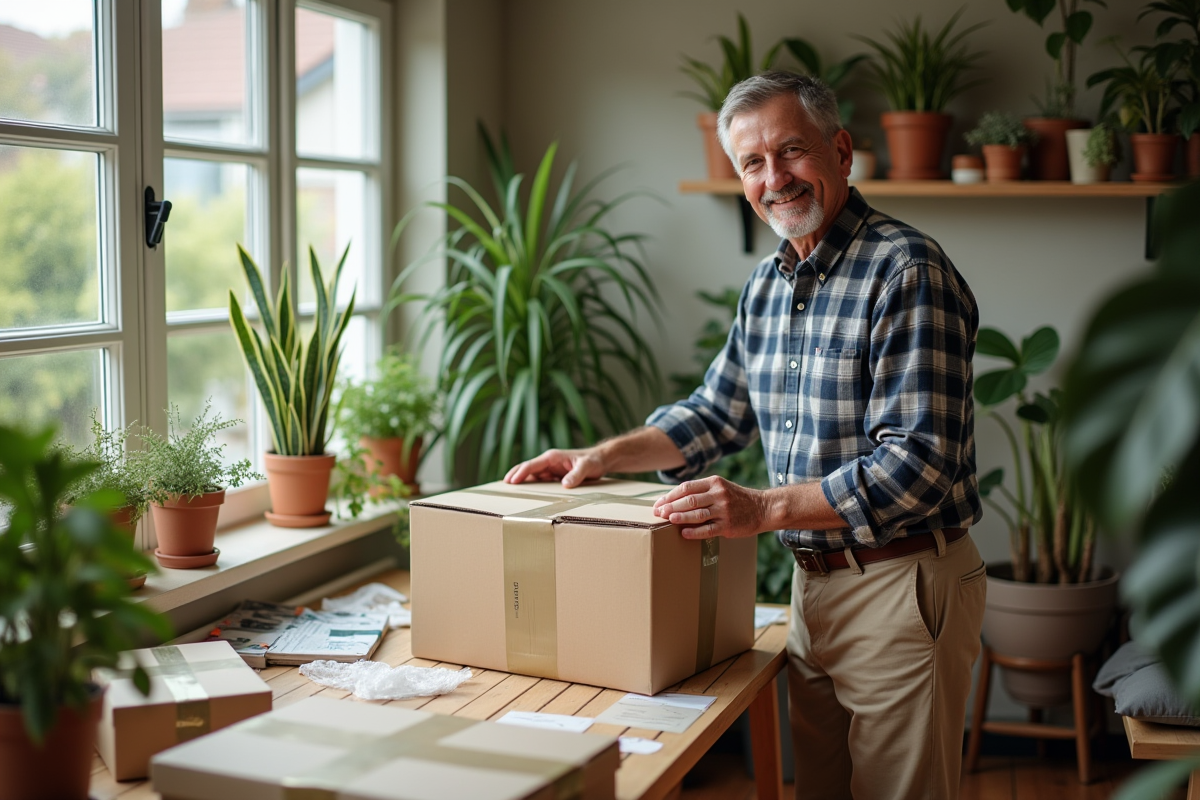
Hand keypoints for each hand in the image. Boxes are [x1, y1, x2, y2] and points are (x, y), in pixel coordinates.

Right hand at [504, 447, 606, 487]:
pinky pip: (539, 480)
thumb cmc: (593, 461)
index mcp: (553, 457)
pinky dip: (530, 484)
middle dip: (515, 474)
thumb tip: (564, 484)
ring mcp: (551, 468)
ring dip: (520, 480)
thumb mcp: (587, 467)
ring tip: (508, 489)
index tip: (512, 480)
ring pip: (531, 474)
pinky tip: (524, 492)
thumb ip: (576, 475)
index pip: (532, 464)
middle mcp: (549, 462)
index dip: (521, 472)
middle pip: (527, 468)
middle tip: (504, 484)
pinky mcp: (554, 475)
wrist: (601, 460)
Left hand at [652, 476, 769, 538]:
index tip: (659, 503)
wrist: (762, 508)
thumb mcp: (720, 487)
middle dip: (671, 506)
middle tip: (659, 513)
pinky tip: (684, 533)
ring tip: (668, 520)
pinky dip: (694, 532)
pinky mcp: (728, 525)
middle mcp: (718, 494)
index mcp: (714, 482)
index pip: (686, 487)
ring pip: (697, 514)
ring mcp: (724, 510)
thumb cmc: (736, 498)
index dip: (670, 496)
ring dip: (680, 517)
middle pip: (689, 500)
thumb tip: (673, 499)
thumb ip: (701, 491)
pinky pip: (708, 529)